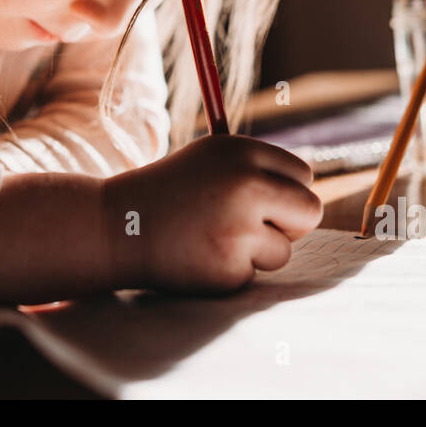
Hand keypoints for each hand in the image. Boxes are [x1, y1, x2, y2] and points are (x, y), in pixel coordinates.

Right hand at [101, 134, 320, 293]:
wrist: (116, 226)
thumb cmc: (169, 193)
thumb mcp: (210, 160)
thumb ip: (257, 171)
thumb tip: (307, 191)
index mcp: (242, 152)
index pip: (302, 175)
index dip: (288, 193)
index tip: (270, 203)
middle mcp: (246, 184)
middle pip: (309, 211)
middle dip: (291, 225)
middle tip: (259, 228)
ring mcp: (239, 228)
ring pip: (282, 251)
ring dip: (256, 253)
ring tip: (213, 240)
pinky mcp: (228, 268)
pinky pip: (251, 275)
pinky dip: (230, 272)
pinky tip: (198, 257)